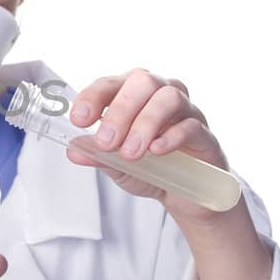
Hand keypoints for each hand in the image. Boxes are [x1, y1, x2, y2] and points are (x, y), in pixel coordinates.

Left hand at [65, 68, 228, 222]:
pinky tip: (156, 151)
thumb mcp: (118, 167)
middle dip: (120, 110)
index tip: (79, 119)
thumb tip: (74, 151)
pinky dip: (171, 137)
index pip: (112, 83)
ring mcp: (187, 113)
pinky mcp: (205, 136)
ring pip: (169, 98)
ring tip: (131, 153)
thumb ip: (98, 156)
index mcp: (134, 97)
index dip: (94, 96)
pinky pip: (192, 126)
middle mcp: (161, 96)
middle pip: (143, 82)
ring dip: (145, 123)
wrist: (186, 197)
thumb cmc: (152, 171)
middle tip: (106, 142)